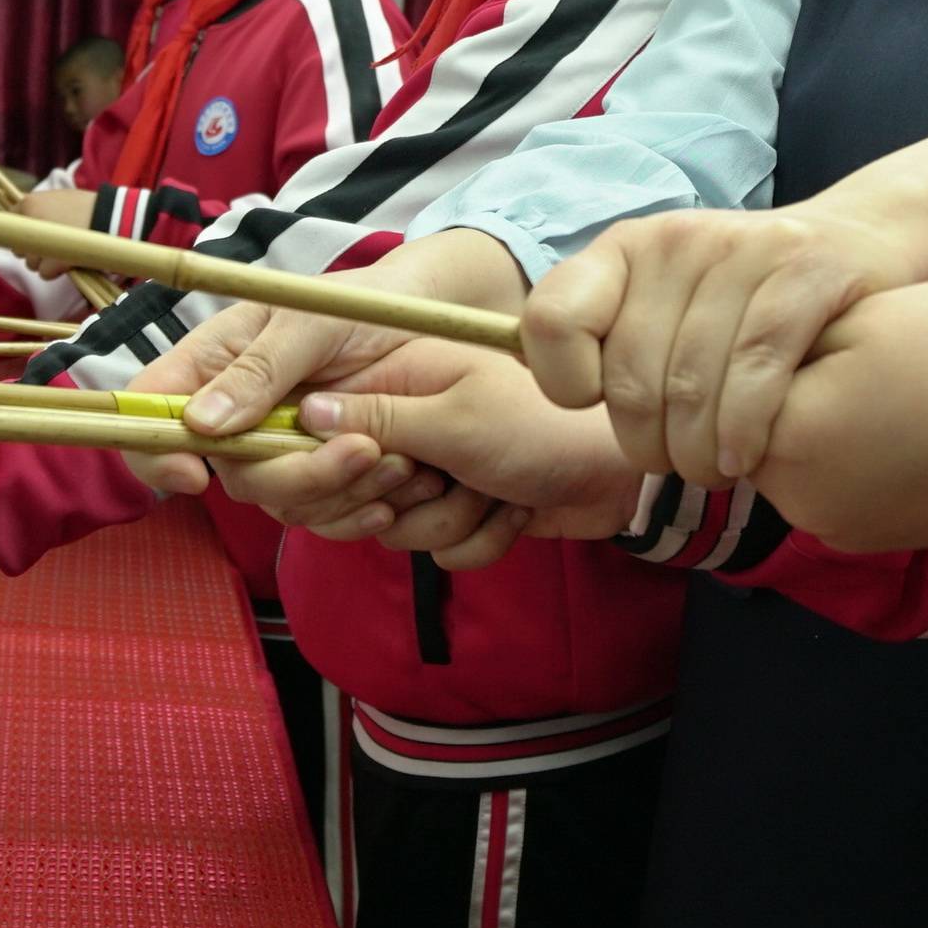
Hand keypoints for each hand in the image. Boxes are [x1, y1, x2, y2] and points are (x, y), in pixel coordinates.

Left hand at [8, 183, 97, 274]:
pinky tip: (68, 261)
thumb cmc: (87, 207)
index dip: (22, 230)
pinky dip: (55, 271)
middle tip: (53, 245)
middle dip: (33, 249)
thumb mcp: (60, 198)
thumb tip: (25, 223)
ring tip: (64, 252)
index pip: (10, 220)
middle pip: (18, 245)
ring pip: (30, 262)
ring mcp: (39, 244)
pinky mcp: (52, 261)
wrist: (111, 217)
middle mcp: (28, 222)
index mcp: (29, 203)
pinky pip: (44, 273)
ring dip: (45, 262)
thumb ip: (40, 208)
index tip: (34, 235)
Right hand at [124, 229, 530, 490]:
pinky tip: (392, 494)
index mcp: (213, 360)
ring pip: (275, 500)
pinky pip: (317, 514)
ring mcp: (275, 446)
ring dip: (335, 491)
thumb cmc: (361, 304)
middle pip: (225, 471)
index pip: (148, 412)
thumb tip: (200, 424)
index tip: (196, 475)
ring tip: (397, 459)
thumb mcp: (313, 322)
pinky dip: (354, 510)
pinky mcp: (317, 474)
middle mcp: (235, 410)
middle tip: (361, 449)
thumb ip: (260, 368)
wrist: (424, 323)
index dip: (155, 450)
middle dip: (292, 474)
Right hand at [260, 349, 650, 570]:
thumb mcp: (459, 417)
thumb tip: (306, 410)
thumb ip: (379, 417)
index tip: (377, 468)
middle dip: (399, 501)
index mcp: (394, 377)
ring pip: (391, 529)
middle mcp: (402, 421)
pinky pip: (436, 549)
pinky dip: (480, 539)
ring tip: (493, 489)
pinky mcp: (457, 509)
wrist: (621, 475)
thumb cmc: (545, 427)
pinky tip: (515, 511)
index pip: (312, 426)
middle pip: (341, 491)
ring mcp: (429, 468)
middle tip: (440, 477)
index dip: (324, 462)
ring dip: (451, 521)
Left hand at [523, 203, 927, 485]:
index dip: (565, 384)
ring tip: (715, 470)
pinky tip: (749, 457)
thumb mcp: (667, 303)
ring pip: (692, 387)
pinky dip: (745, 431)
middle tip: (676, 466)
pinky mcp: (805, 271)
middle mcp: (674, 240)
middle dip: (648, 447)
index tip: (599, 404)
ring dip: (699, 455)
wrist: (859, 242)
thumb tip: (535, 383)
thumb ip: (608, 340)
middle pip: (629, 380)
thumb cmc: (746, 300)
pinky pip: (757, 372)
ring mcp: (742, 251)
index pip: (549, 321)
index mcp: (624, 249)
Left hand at [743, 281, 927, 554]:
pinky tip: (893, 424)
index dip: (759, 340)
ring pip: (787, 458)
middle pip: (747, 426)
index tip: (806, 318)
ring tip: (875, 385)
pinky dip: (844, 457)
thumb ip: (786, 336)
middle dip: (778, 386)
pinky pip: (826, 487)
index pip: (722, 381)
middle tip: (846, 350)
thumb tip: (745, 357)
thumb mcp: (868, 317)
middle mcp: (795, 499)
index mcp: (786, 438)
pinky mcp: (864, 540)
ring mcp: (831, 528)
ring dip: (810, 423)